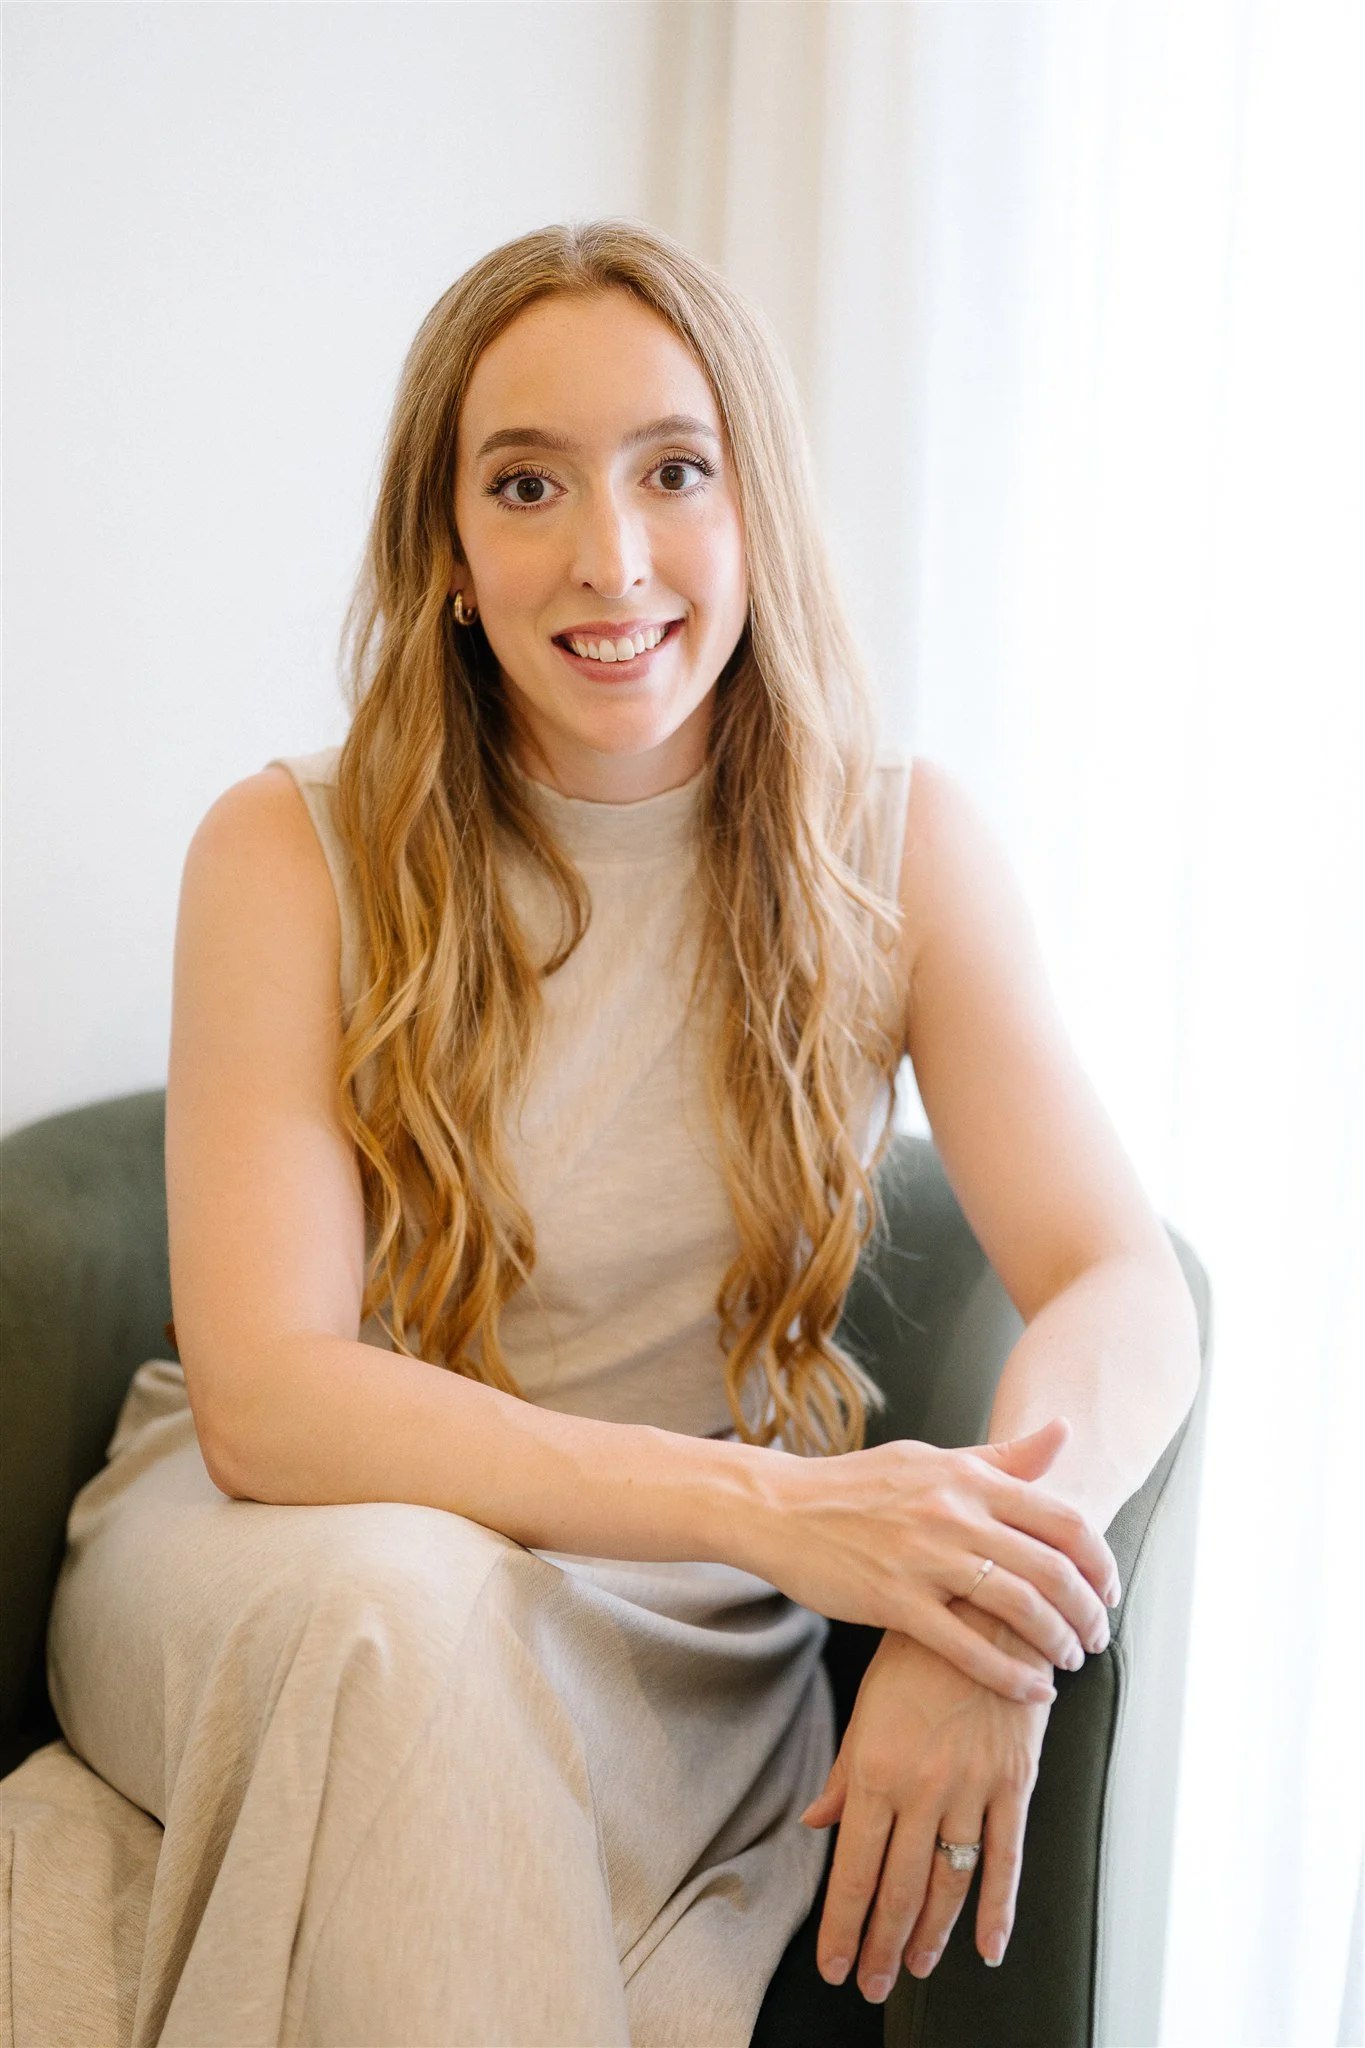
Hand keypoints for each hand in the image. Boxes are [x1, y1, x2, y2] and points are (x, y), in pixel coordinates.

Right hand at [755, 1415, 1118, 1701]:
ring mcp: (925, 1559)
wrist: (782, 1508)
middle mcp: (955, 1515)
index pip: (1063, 1521)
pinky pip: (967, 1648)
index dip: (1100, 1562)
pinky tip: (1033, 1692)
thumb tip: (1064, 1431)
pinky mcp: (894, 1601)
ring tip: (1069, 1661)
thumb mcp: (934, 1459)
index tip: (1109, 1591)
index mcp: (969, 1479)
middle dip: (1088, 1612)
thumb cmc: (861, 1484)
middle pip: (1052, 1569)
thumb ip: (1002, 1457)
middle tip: (1097, 1637)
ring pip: (1019, 1608)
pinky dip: (1011, 1676)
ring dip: (1058, 1643)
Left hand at [801, 1603, 1051, 2002]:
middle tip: (871, 1984)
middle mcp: (921, 1787)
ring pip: (949, 1883)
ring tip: (914, 1969)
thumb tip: (815, 1821)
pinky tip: (988, 1946)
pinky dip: (998, 1909)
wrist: (983, 1607)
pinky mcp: (1014, 1783)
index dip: (844, 1925)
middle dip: (882, 1944)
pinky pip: (1007, 1858)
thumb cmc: (916, 1652)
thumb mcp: (867, 1706)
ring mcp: (971, 1788)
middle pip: (899, 1888)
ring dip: (930, 1935)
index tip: (836, 1964)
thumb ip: (844, 1772)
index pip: (855, 1868)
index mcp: (875, 1768)